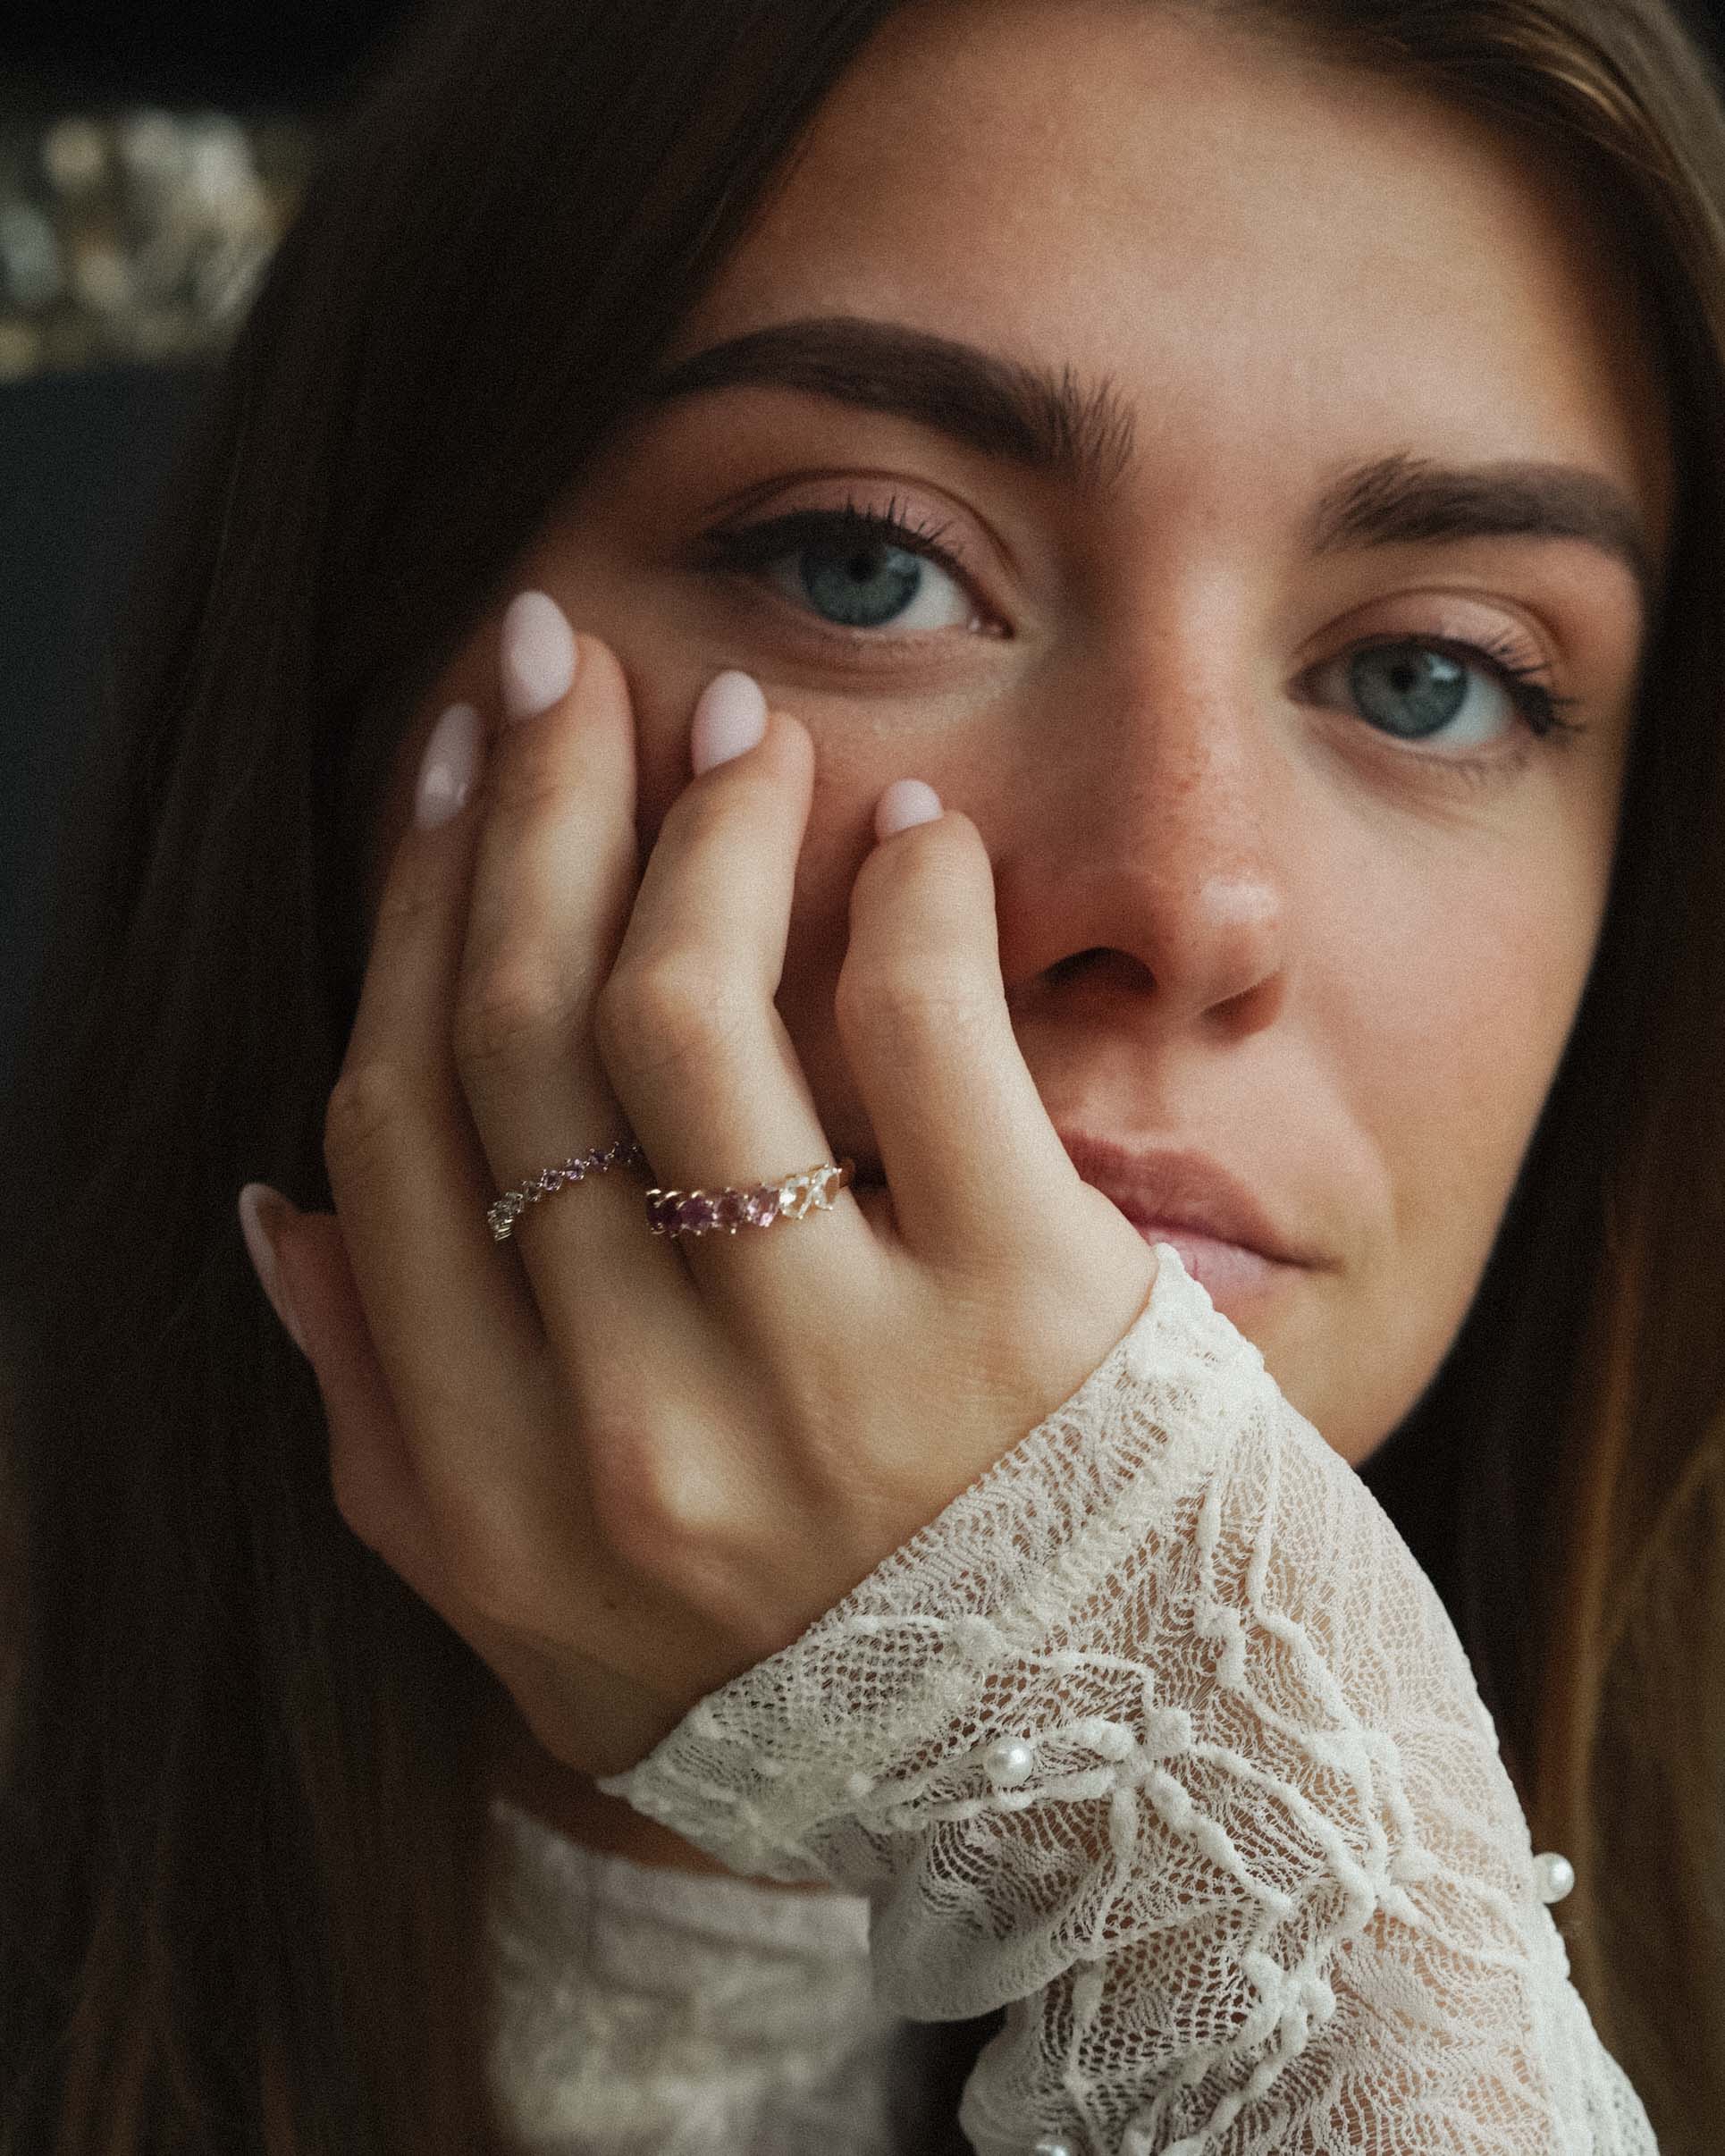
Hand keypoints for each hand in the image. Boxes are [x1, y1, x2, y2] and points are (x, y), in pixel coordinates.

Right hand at [262, 599, 1156, 1777]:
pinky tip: (907, 830)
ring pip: (679, 1008)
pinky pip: (918, 1030)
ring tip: (733, 720)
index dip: (411, 921)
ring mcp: (832, 1378)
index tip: (452, 780)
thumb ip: (393, 1442)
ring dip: (693, 820)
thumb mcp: (566, 1630)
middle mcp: (638, 1439)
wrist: (1112, 1783)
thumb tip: (275, 1214)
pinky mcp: (1025, 1317)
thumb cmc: (836, 1677)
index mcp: (506, 1504)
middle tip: (556, 663)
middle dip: (524, 807)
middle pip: (518, 1038)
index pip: (399, 1137)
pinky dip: (901, 892)